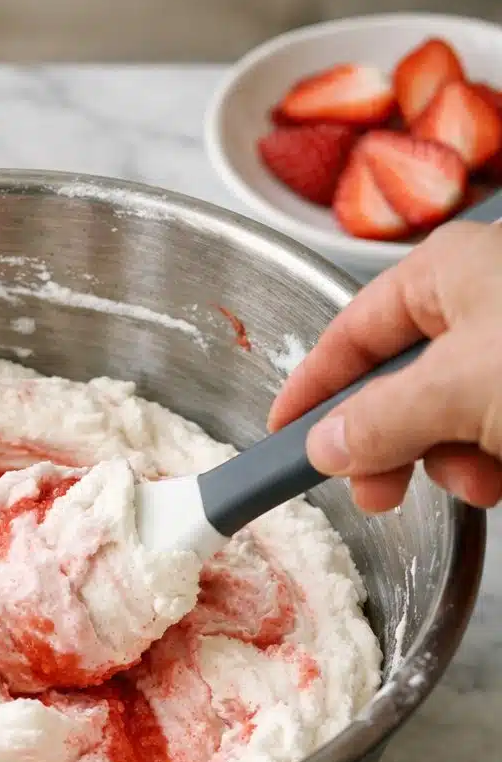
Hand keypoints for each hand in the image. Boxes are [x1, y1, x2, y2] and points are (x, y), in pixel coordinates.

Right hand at [268, 220, 501, 512]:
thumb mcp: (457, 388)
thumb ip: (380, 421)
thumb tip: (323, 445)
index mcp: (445, 270)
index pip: (350, 332)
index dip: (313, 389)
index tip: (282, 436)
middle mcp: (478, 298)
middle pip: (396, 380)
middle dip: (385, 442)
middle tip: (372, 491)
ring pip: (447, 411)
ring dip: (446, 460)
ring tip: (473, 482)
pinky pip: (491, 426)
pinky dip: (487, 460)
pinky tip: (500, 478)